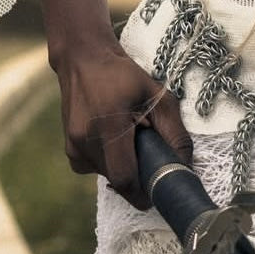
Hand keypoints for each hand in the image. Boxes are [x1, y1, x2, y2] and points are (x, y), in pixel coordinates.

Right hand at [54, 41, 192, 209]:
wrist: (83, 59)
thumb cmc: (124, 76)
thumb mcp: (158, 97)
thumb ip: (174, 133)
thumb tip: (185, 166)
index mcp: (108, 127)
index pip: (124, 178)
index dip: (142, 194)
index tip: (158, 195)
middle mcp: (85, 140)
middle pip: (117, 180)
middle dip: (137, 178)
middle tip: (152, 161)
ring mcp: (73, 145)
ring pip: (105, 175)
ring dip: (123, 168)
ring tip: (132, 141)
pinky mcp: (69, 147)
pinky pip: (93, 167)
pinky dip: (108, 162)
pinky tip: (115, 141)